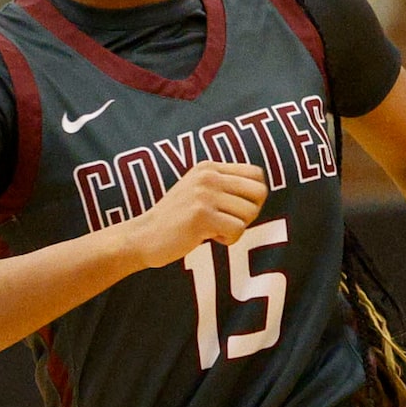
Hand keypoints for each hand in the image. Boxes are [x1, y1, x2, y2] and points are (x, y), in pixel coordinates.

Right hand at [125, 161, 268, 266]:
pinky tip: (209, 237)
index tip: (234, 209)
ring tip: (214, 229)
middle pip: (259, 193)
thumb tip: (261, 192)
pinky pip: (238, 230)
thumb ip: (224, 186)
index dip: (253, 196)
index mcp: (209, 167)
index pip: (256, 174)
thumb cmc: (176, 219)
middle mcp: (208, 176)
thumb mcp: (199, 191)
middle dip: (250, 213)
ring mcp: (204, 194)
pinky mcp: (201, 216)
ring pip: (250, 213)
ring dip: (236, 228)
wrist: (144, 236)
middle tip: (229, 222)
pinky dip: (228, 240)